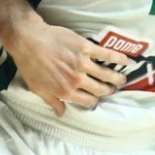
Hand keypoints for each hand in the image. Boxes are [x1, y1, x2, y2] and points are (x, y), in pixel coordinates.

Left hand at [3, 16, 128, 116]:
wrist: (29, 40)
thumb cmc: (30, 65)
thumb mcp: (38, 89)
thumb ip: (53, 102)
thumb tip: (61, 113)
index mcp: (67, 91)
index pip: (88, 101)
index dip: (94, 100)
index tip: (97, 97)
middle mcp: (77, 80)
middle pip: (100, 89)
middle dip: (108, 90)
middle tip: (113, 88)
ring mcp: (82, 64)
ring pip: (106, 74)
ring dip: (116, 78)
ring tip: (122, 79)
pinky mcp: (85, 47)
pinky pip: (105, 54)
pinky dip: (117, 58)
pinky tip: (125, 60)